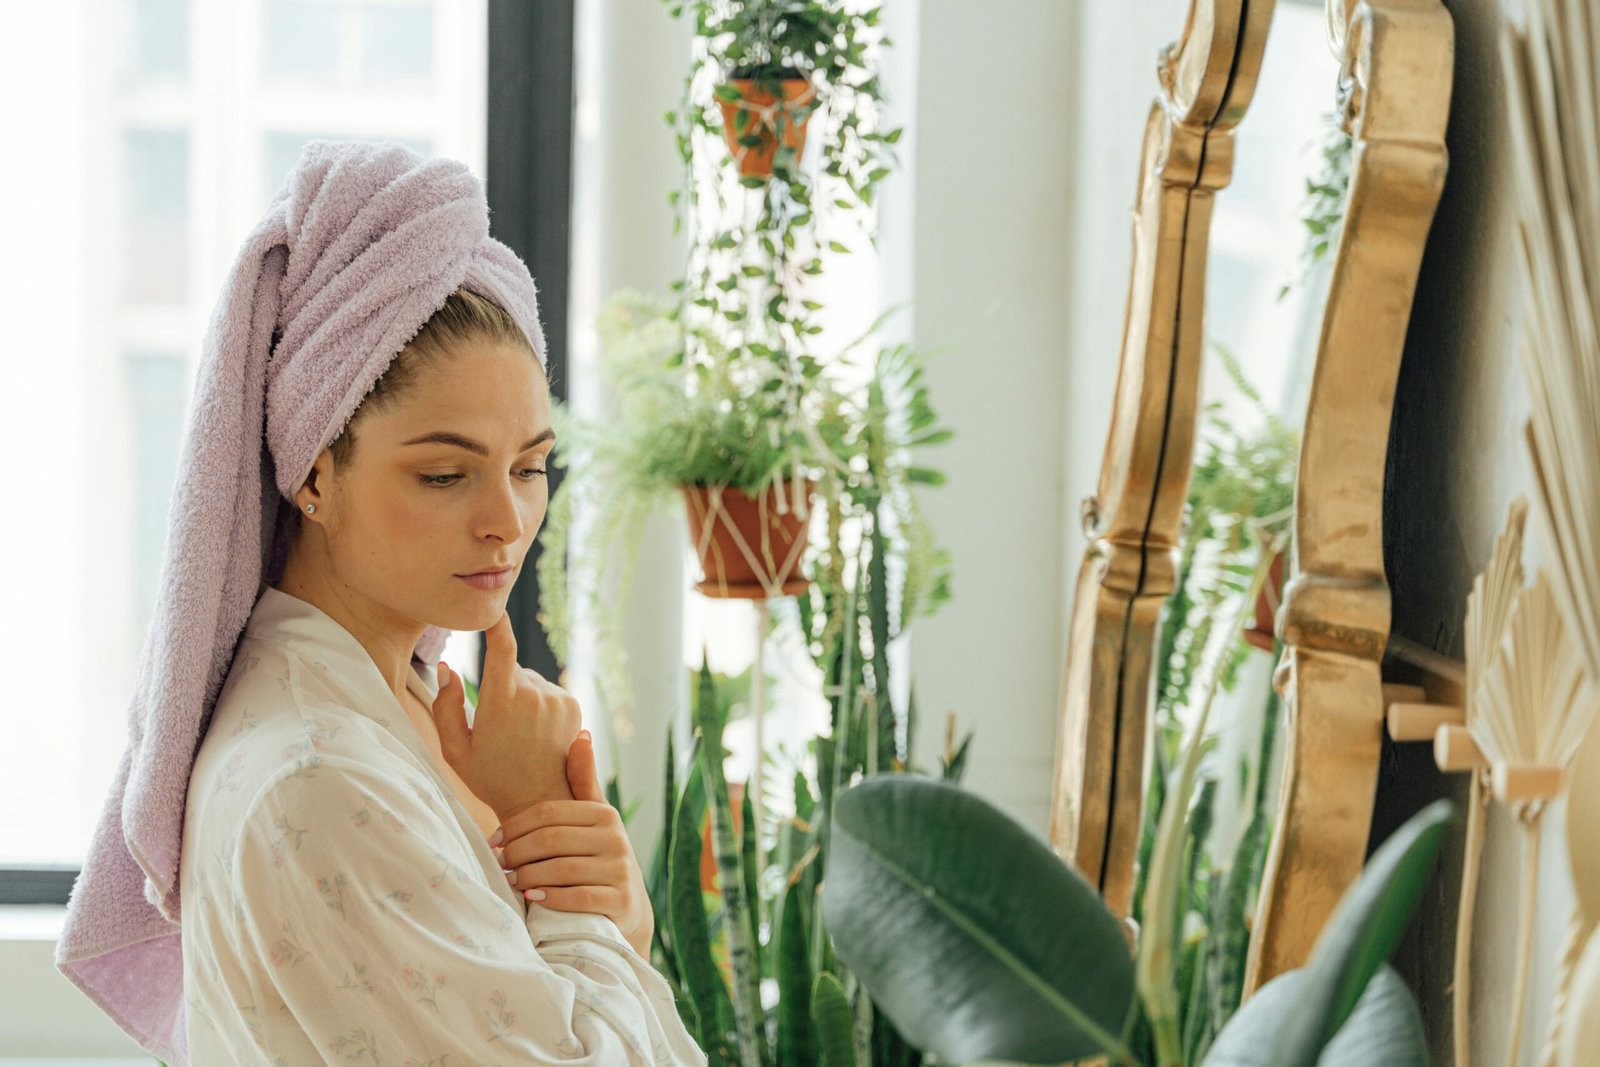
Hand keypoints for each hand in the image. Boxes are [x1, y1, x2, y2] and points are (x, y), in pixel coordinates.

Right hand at [431, 610, 579, 822]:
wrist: (541, 803)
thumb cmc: (491, 779)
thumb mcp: (456, 750)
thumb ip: (446, 707)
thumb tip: (447, 668)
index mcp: (501, 702)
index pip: (501, 647)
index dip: (496, 622)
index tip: (490, 608)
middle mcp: (533, 695)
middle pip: (510, 669)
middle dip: (500, 685)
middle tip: (496, 723)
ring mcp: (556, 699)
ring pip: (529, 680)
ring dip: (521, 695)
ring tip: (518, 733)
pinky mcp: (572, 704)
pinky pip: (547, 690)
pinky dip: (540, 703)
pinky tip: (536, 733)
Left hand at [492, 729, 653, 957]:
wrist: (627, 907)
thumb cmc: (597, 856)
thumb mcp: (593, 818)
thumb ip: (582, 781)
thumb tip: (581, 734)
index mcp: (604, 813)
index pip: (549, 813)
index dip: (515, 825)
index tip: (494, 839)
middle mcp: (616, 838)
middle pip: (551, 840)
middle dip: (517, 852)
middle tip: (498, 862)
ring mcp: (620, 870)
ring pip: (562, 869)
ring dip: (528, 876)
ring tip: (510, 880)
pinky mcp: (621, 901)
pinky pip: (579, 897)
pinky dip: (552, 897)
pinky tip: (533, 899)